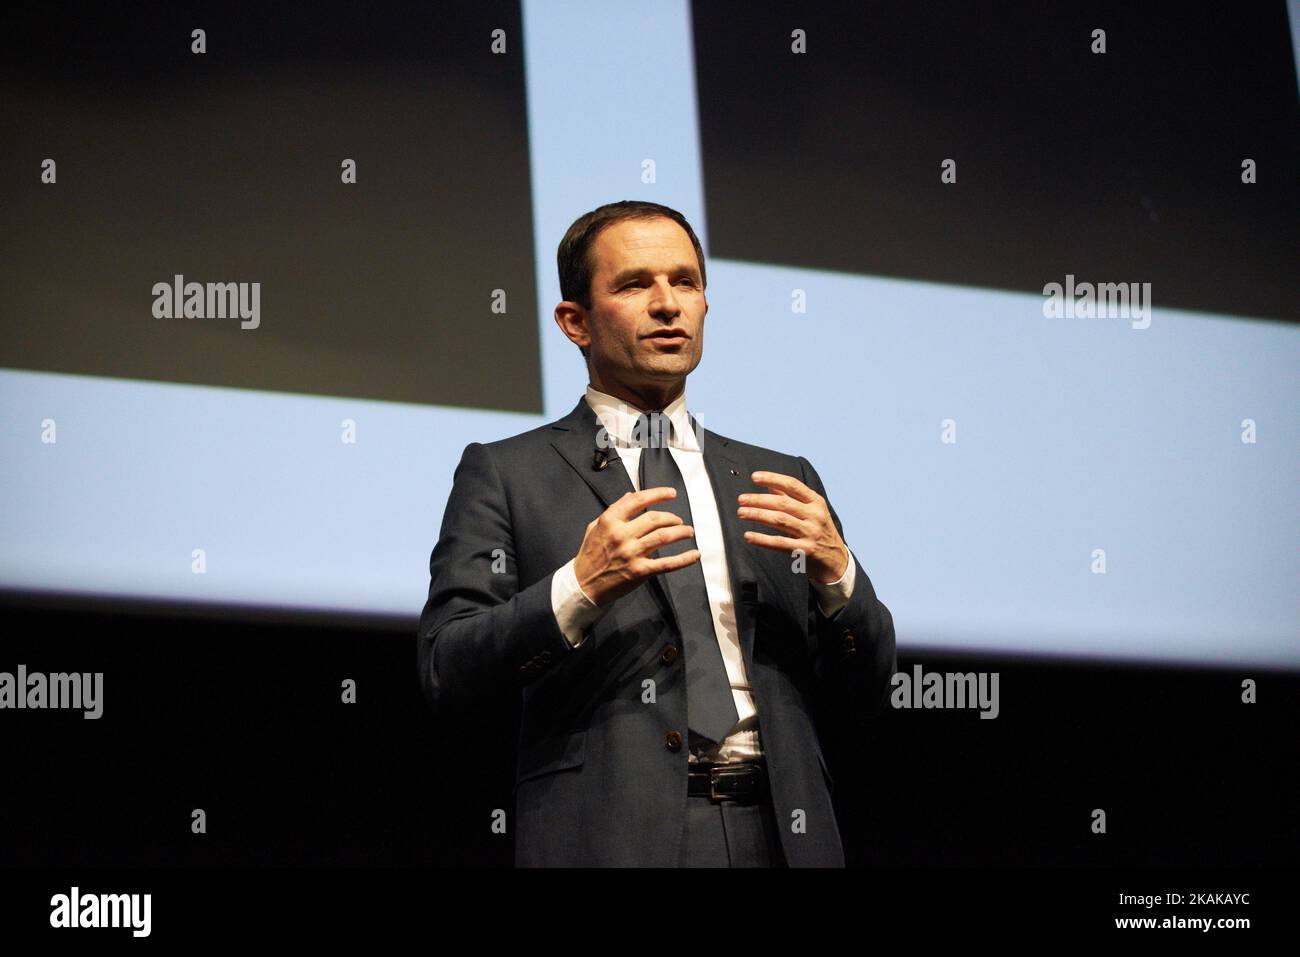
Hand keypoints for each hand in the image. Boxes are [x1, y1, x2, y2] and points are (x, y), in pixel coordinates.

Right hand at [573, 486, 699, 605]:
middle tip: (679, 521)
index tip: (671, 493)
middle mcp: (621, 535)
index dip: (658, 494)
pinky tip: (695, 555)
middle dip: (672, 517)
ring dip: (681, 532)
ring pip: (664, 537)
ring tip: (688, 532)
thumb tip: (631, 495)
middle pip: (655, 518)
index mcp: (610, 521)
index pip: (638, 500)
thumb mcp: (595, 527)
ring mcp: (631, 553)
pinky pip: (667, 564)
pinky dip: (684, 559)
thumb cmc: (589, 555)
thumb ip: (614, 510)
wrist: (583, 584)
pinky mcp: (640, 571)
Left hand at [738, 470, 848, 583]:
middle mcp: (815, 516)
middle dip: (759, 500)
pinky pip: (779, 543)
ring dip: (758, 515)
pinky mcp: (805, 550)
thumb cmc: (819, 532)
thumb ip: (791, 498)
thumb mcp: (812, 512)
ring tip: (741, 513)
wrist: (837, 561)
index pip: (792, 485)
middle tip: (741, 499)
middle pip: (783, 503)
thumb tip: (770, 485)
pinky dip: (762, 539)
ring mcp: (811, 533)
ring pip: (780, 520)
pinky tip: (748, 536)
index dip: (773, 478)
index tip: (754, 477)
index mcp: (816, 502)